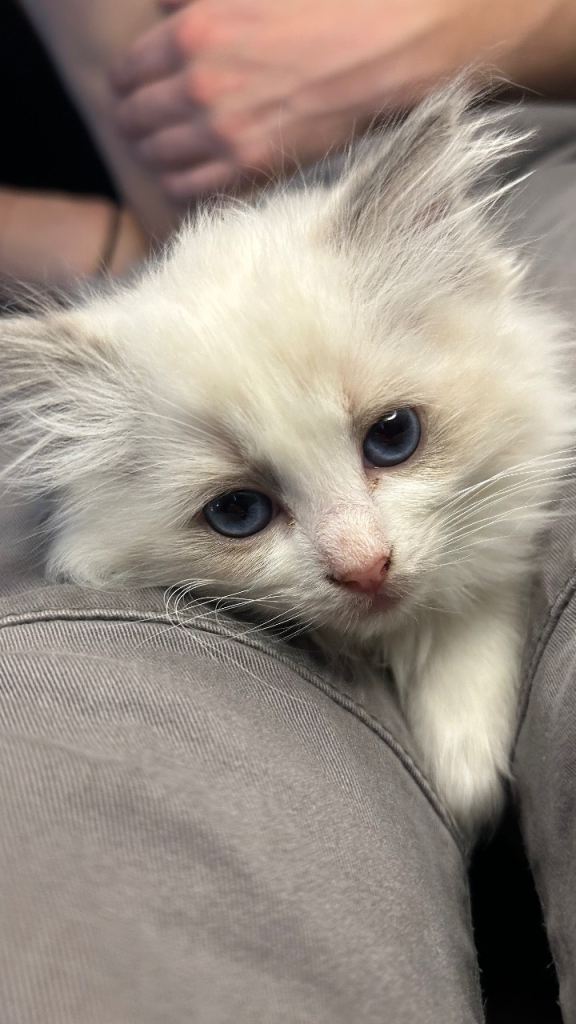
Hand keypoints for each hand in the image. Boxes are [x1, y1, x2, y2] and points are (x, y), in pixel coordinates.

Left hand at [111, 0, 575, 203]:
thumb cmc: (333, 1)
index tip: (128, 86)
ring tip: (155, 149)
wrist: (396, 42)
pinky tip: (179, 174)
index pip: (128, 70)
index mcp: (195, 31)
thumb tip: (164, 6)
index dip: (123, 80)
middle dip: (131, 118)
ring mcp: (228, 132)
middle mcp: (202, 86)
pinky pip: (194, 186)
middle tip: (136, 121)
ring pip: (159, 157)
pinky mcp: (257, 164)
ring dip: (151, 152)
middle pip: (136, 118)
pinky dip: (179, 182)